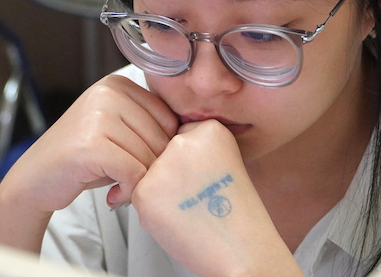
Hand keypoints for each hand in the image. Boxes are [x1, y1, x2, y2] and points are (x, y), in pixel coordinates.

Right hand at [0, 74, 178, 250]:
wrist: (35, 179)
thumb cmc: (82, 159)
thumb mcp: (117, 129)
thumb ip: (148, 124)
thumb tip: (195, 135)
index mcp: (117, 85)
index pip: (168, 117)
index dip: (163, 147)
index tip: (143, 162)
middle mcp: (108, 94)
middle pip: (161, 137)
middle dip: (151, 168)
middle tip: (130, 181)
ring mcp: (98, 117)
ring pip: (149, 157)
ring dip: (140, 182)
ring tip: (120, 187)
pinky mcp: (91, 145)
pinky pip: (133, 172)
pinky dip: (129, 190)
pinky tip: (114, 194)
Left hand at [131, 120, 302, 276]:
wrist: (241, 249)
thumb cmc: (236, 215)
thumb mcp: (225, 163)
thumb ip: (194, 151)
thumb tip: (157, 153)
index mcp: (209, 130)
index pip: (183, 137)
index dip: (192, 165)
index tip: (206, 178)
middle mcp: (184, 141)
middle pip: (163, 154)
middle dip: (173, 177)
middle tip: (198, 197)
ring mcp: (163, 165)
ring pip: (150, 176)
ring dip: (161, 194)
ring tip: (190, 210)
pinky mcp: (144, 191)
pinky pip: (139, 196)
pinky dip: (153, 212)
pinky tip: (178, 220)